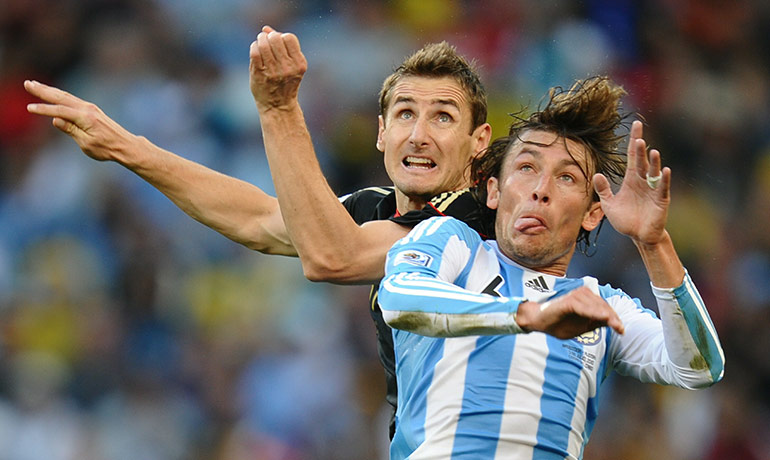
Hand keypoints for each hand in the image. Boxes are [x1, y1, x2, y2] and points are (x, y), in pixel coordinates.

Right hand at [24, 80, 134, 161]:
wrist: (125, 145)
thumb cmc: (106, 148)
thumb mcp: (86, 143)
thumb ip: (71, 130)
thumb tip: (55, 119)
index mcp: (86, 118)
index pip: (60, 111)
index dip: (44, 109)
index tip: (29, 108)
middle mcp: (88, 109)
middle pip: (61, 97)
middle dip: (43, 91)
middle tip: (27, 83)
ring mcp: (90, 108)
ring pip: (66, 96)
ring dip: (50, 90)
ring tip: (35, 84)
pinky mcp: (92, 110)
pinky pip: (72, 100)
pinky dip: (60, 95)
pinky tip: (52, 93)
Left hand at [249, 25, 306, 111]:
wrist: (278, 106)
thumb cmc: (284, 82)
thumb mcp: (291, 65)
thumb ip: (281, 45)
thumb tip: (266, 28)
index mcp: (299, 64)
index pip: (289, 37)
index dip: (281, 36)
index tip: (278, 43)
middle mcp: (288, 68)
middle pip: (276, 38)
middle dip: (269, 36)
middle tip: (267, 42)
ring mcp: (273, 72)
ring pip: (264, 43)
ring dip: (260, 40)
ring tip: (260, 44)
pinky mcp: (260, 74)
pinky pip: (255, 51)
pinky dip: (254, 47)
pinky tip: (256, 50)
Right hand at [516, 287, 623, 338]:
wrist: (538, 321)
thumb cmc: (558, 324)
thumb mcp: (580, 328)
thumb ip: (594, 323)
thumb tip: (611, 322)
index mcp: (586, 302)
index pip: (604, 308)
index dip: (614, 318)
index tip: (621, 330)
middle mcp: (581, 296)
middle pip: (602, 305)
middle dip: (612, 317)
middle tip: (619, 327)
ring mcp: (574, 297)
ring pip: (594, 305)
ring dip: (604, 314)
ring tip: (612, 323)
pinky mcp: (567, 301)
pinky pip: (582, 307)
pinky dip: (592, 312)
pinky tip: (600, 318)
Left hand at [593, 120, 670, 245]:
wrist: (639, 236)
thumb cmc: (626, 220)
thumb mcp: (609, 204)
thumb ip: (603, 190)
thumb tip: (596, 174)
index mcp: (631, 179)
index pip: (632, 156)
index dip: (634, 140)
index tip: (636, 124)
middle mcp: (643, 181)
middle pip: (642, 161)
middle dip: (641, 149)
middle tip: (639, 136)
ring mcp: (653, 189)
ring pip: (653, 172)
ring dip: (653, 163)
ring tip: (651, 151)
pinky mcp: (661, 200)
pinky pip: (662, 188)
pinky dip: (664, 180)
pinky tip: (665, 170)